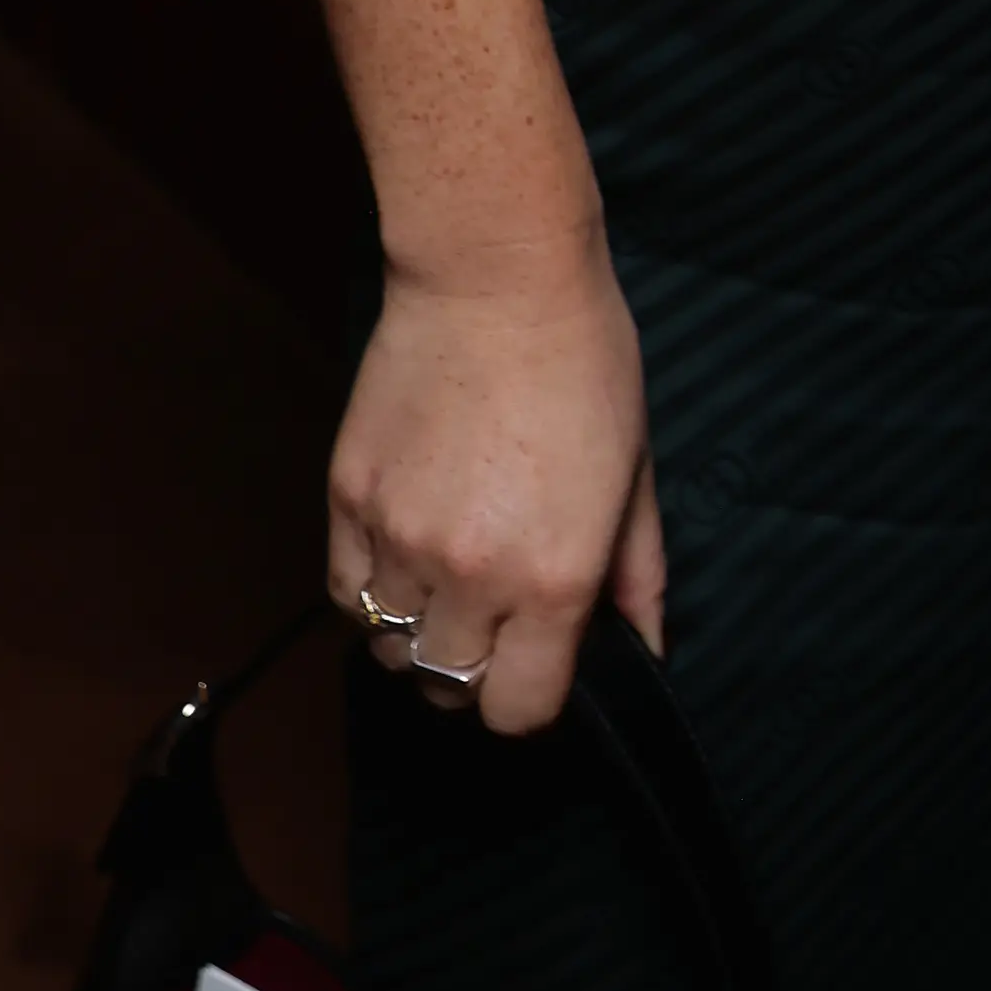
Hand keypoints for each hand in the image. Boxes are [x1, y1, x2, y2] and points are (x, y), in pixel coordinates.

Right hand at [325, 233, 660, 738]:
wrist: (495, 280)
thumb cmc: (585, 365)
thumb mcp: (636, 474)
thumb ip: (638, 576)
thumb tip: (644, 648)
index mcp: (555, 579)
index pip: (517, 710)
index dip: (529, 700)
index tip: (538, 667)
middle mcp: (473, 576)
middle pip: (447, 688)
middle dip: (474, 671)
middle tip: (496, 623)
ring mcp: (401, 539)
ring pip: (388, 645)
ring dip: (418, 634)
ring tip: (448, 585)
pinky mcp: (348, 499)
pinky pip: (346, 591)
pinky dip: (371, 594)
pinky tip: (404, 558)